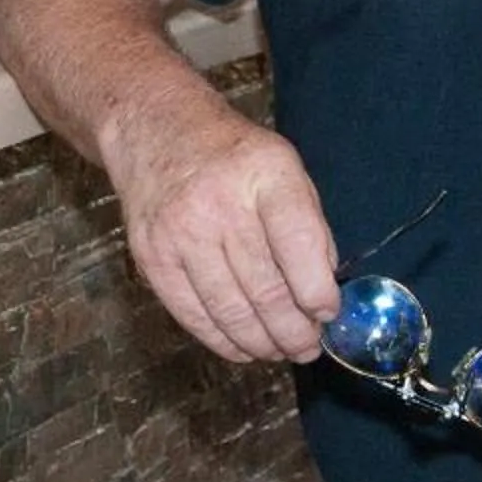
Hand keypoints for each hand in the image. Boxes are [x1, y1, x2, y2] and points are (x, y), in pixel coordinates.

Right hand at [105, 111, 339, 363]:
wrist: (154, 130)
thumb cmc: (231, 155)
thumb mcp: (284, 167)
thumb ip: (308, 225)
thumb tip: (323, 294)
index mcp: (265, 174)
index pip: (299, 245)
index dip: (318, 292)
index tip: (329, 314)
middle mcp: (219, 204)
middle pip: (265, 289)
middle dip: (294, 331)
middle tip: (308, 347)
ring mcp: (179, 233)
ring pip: (230, 310)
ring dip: (262, 343)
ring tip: (280, 351)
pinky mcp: (152, 257)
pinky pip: (192, 313)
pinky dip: (222, 340)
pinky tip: (244, 348)